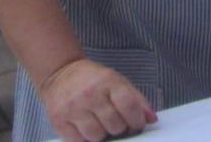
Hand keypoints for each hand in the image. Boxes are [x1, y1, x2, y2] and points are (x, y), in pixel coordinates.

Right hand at [38, 58, 156, 141]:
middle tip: (115, 122)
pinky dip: (85, 139)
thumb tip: (151, 119)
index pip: (129, 106)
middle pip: (115, 126)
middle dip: (119, 128)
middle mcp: (89, 94)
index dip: (137, 121)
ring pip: (97, 137)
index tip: (136, 124)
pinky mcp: (59, 120)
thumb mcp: (117, 81)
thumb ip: (136, 99)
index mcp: (107, 81)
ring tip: (100, 124)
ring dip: (102, 134)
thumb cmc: (93, 80)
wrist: (60, 73)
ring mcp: (72, 108)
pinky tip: (86, 127)